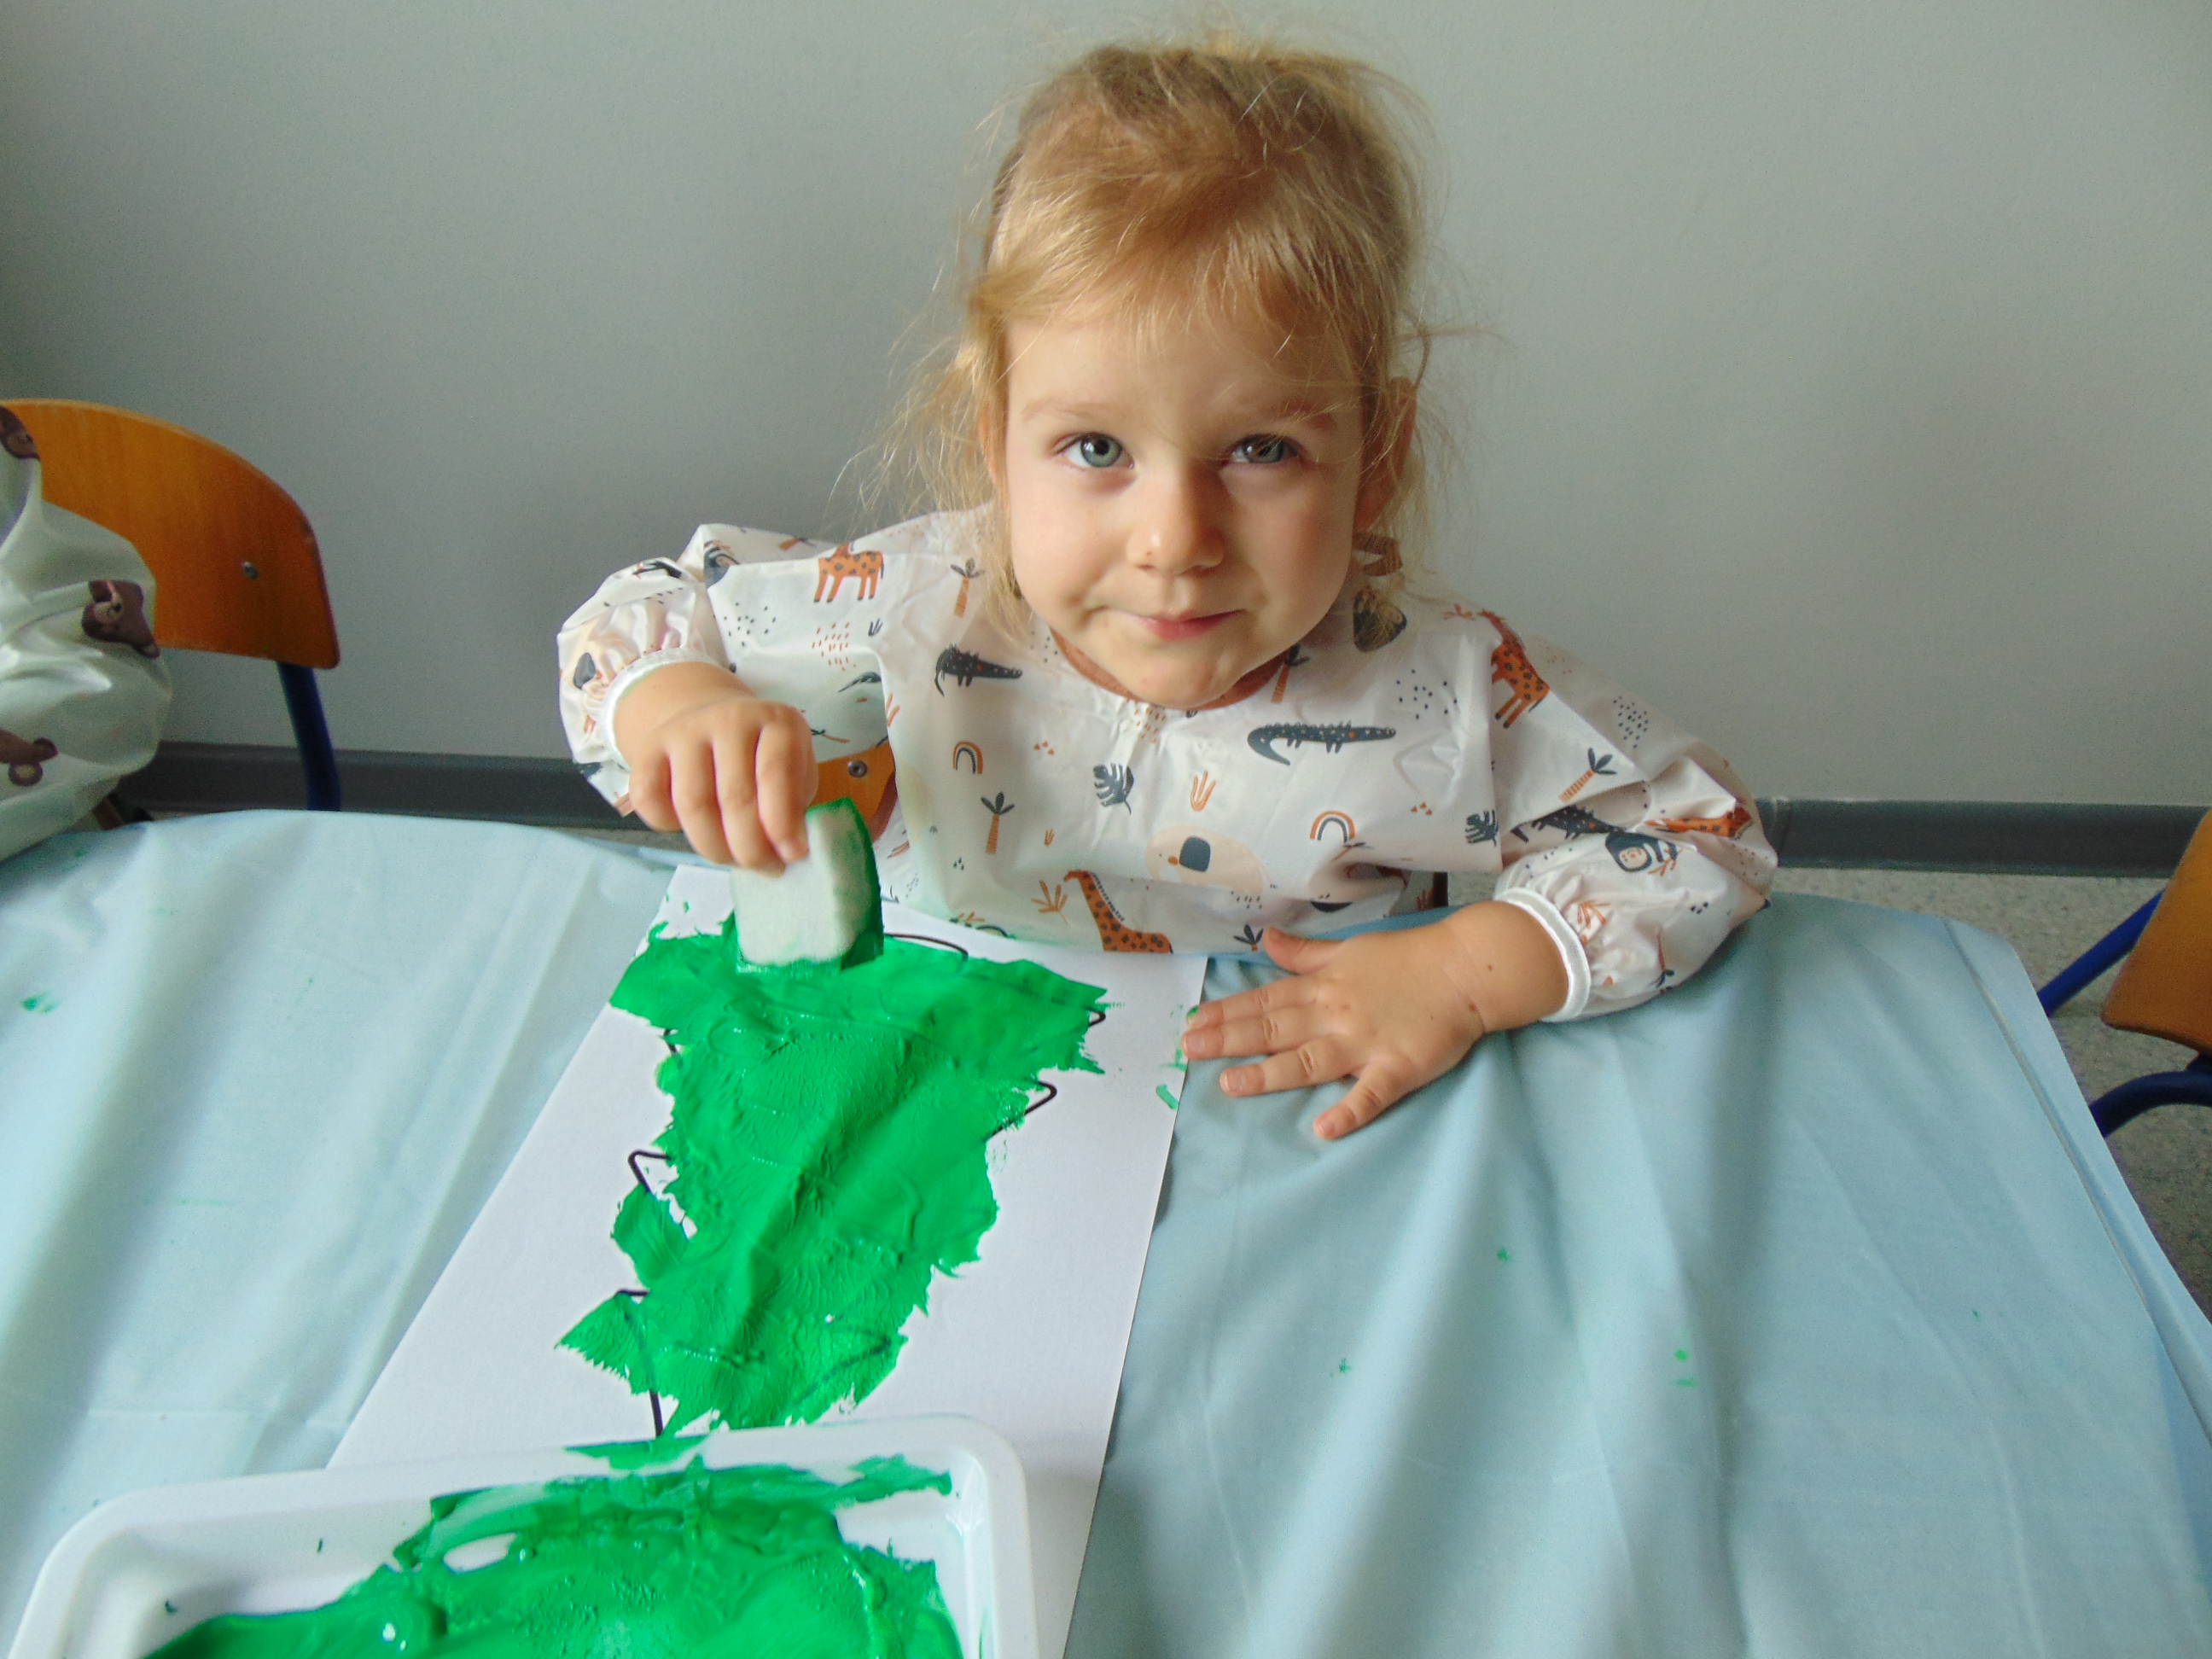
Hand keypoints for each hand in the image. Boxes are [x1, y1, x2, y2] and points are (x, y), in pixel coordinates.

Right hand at [615, 661, 815, 870]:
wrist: (710, 723)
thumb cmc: (762, 759)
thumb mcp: (795, 773)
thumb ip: (793, 807)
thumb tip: (787, 851)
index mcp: (774, 720)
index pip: (775, 772)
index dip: (784, 822)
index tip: (793, 856)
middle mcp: (728, 718)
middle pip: (734, 796)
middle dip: (751, 847)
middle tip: (765, 868)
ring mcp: (685, 730)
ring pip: (693, 804)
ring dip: (716, 847)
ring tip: (735, 860)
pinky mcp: (648, 747)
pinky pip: (651, 800)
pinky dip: (669, 828)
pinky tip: (695, 831)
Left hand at [1181, 902, 1569, 1138]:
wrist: (1467, 970)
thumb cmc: (1408, 959)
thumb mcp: (1349, 949)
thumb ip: (1305, 954)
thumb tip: (1267, 941)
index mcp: (1324, 988)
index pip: (1265, 1000)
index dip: (1226, 1013)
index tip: (1192, 1023)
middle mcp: (1336, 1014)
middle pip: (1276, 1028)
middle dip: (1229, 1039)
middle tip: (1189, 1051)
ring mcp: (1366, 1042)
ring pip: (1310, 1061)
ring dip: (1270, 1073)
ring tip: (1231, 1085)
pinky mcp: (1399, 1067)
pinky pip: (1371, 1093)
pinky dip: (1349, 1111)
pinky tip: (1324, 1129)